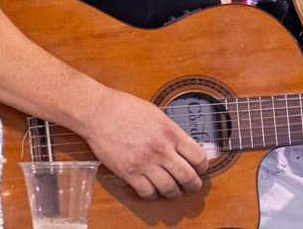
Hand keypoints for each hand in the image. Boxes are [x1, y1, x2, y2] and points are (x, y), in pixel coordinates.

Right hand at [82, 87, 208, 199]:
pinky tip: (154, 190)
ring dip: (175, 193)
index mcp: (170, 131)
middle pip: (188, 177)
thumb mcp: (156, 113)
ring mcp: (145, 163)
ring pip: (170, 189)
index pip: (198, 156)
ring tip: (175, 191)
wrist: (99, 113)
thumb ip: (170, 130)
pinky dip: (154, 195)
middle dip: (194, 184)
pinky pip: (148, 193)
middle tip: (193, 185)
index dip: (203, 166)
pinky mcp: (129, 173)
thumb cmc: (125, 108)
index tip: (201, 168)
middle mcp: (161, 149)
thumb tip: (181, 144)